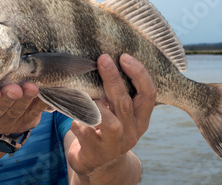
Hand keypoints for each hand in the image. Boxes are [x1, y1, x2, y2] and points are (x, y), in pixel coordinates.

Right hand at [0, 82, 48, 133]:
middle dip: (8, 97)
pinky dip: (39, 104)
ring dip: (25, 99)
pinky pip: (32, 114)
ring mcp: (6, 123)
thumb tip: (1, 54)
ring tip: (32, 88)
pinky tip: (44, 95)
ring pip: (16, 111)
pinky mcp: (24, 123)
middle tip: (15, 89)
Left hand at [66, 53, 155, 182]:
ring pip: (107, 121)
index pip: (148, 94)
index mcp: (141, 119)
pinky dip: (77, 120)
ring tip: (83, 95)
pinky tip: (73, 116)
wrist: (97, 164)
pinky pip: (85, 131)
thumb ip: (118, 93)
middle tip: (103, 59)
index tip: (124, 56)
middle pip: (124, 103)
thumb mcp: (118, 113)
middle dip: (113, 78)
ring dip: (93, 104)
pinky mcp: (96, 154)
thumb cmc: (106, 129)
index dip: (139, 74)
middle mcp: (132, 133)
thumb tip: (106, 59)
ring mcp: (115, 146)